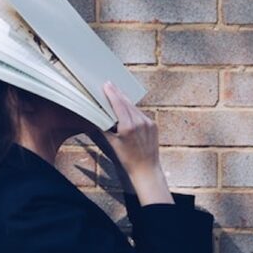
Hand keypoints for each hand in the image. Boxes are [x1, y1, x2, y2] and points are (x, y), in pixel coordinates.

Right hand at [93, 81, 173, 205]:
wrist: (146, 168)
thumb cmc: (128, 159)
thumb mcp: (113, 144)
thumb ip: (106, 129)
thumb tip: (99, 117)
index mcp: (128, 127)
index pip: (119, 105)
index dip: (112, 93)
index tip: (107, 85)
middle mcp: (140, 122)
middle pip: (126, 103)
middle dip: (118, 93)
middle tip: (110, 84)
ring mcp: (148, 123)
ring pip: (134, 107)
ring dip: (125, 100)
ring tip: (117, 93)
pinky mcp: (153, 125)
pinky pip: (141, 114)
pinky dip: (133, 110)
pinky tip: (127, 107)